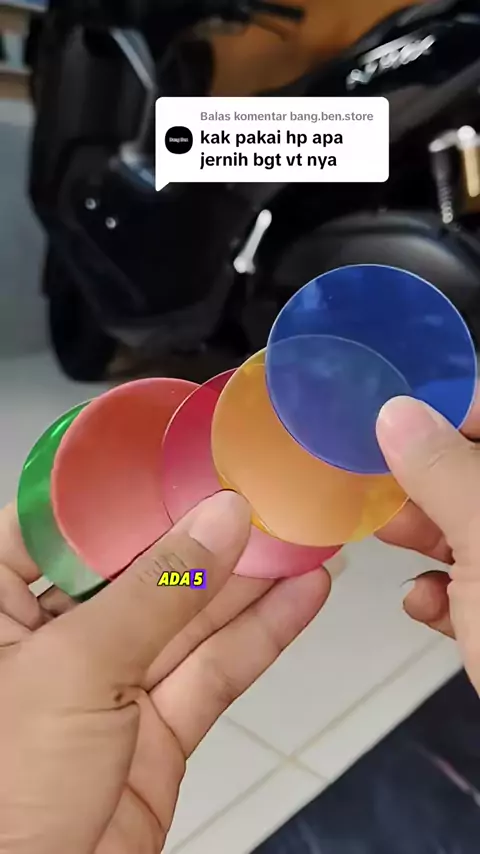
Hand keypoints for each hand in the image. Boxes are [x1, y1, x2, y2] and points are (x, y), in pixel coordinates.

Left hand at [0, 492, 329, 853]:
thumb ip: (156, 592)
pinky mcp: (155, 730)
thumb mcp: (75, 669)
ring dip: (247, 580)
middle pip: (137, 566)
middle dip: (201, 533)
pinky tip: (301, 597)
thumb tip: (217, 522)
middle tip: (258, 493)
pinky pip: (212, 671)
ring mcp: (108, 685)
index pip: (60, 521)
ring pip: (186, 618)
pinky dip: (260, 636)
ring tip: (299, 535)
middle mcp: (51, 638)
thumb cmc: (2, 797)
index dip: (121, 485)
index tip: (178, 452)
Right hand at [376, 393, 479, 694]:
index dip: (449, 412)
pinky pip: (473, 587)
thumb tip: (396, 410)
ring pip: (470, 531)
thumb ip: (444, 469)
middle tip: (379, 490)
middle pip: (473, 477)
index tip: (392, 422)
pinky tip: (424, 605)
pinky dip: (443, 592)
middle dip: (425, 483)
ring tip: (391, 539)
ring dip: (426, 537)